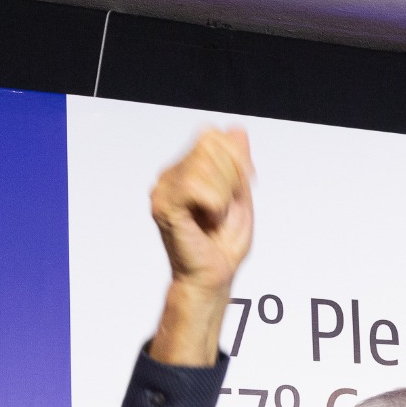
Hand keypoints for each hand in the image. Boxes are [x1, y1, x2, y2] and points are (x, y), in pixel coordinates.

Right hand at [148, 127, 254, 364]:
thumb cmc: (223, 243)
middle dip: (232, 178)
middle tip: (225, 209)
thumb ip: (238, 162)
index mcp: (186, 170)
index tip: (242, 187)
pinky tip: (208, 220)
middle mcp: (170, 176)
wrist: (213, 277)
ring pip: (205, 166)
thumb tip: (237, 129)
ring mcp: (163, 189)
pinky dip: (215, 205)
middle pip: (210, 146)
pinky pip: (198, 187)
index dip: (236, 160)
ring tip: (214, 217)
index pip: (213, 137)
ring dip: (223, 195)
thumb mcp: (240, 196)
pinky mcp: (164, 206)